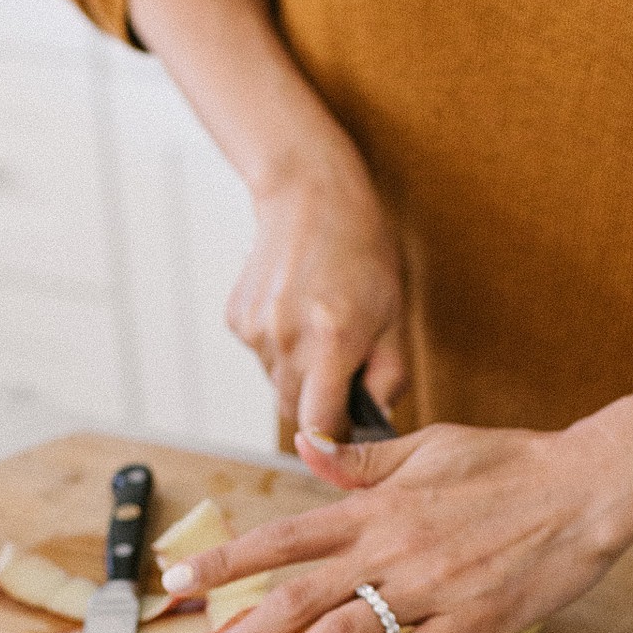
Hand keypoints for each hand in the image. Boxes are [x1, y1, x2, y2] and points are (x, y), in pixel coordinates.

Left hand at [160, 383, 632, 632]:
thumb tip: (308, 448)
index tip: (177, 582)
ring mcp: (426, 589)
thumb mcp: (430, 445)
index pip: (282, 536)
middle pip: (294, 598)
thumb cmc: (512, 462)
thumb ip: (363, 458)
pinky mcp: (465, 623)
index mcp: (375, 506)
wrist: (589, 487)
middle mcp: (389, 549)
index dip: (225, 561)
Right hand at [226, 147, 408, 438]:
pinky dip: (278, 348)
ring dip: (298, 374)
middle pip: (294, 411)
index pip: (320, 426)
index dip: (335, 437)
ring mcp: (255, 330)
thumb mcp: (394, 314)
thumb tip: (373, 418)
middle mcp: (286, 339)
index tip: (347, 429)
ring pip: (276, 383)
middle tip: (342, 369)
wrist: (309, 195)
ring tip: (318, 328)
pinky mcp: (237, 320)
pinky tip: (295, 311)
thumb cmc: (361, 249)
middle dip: (319, 404)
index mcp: (332, 340)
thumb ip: (389, 375)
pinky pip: (260, 357)